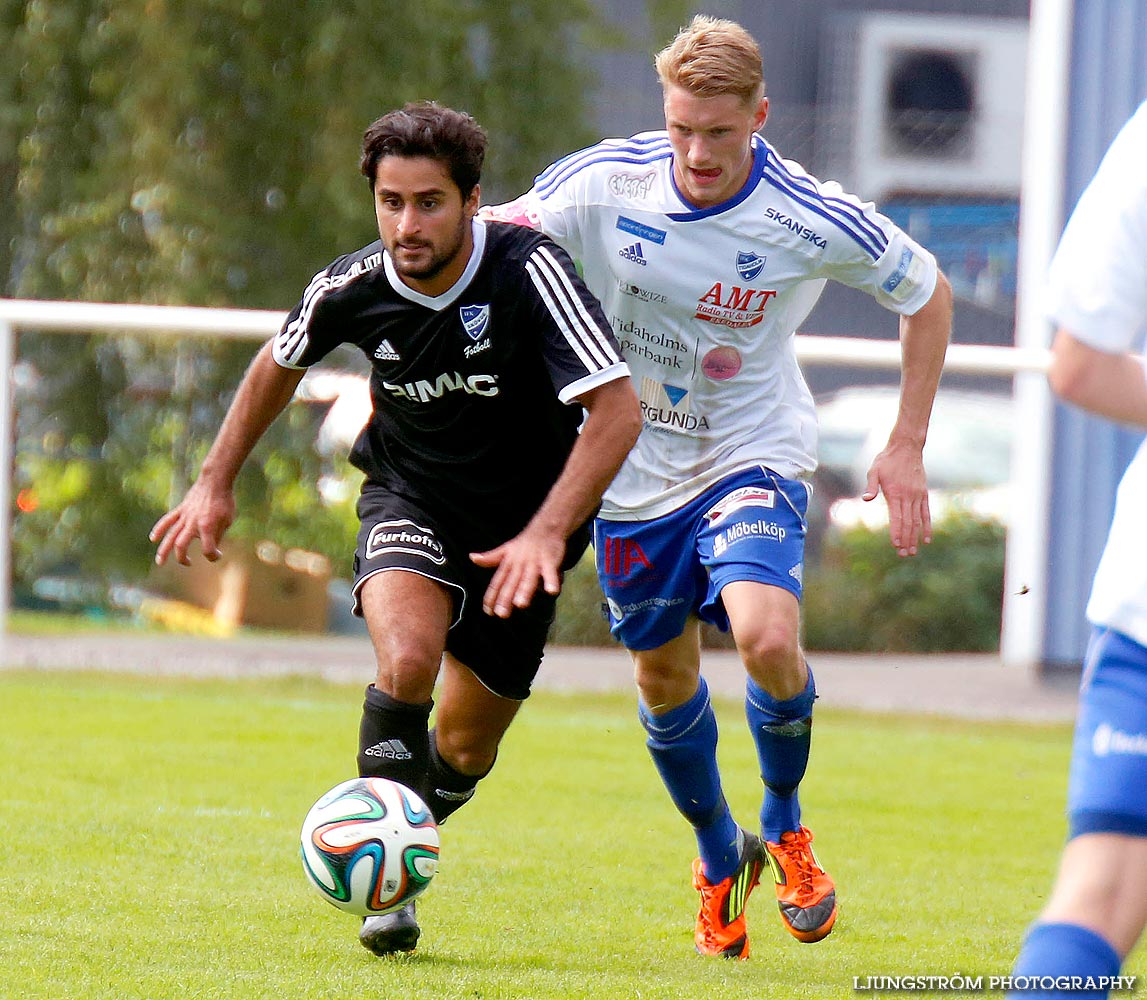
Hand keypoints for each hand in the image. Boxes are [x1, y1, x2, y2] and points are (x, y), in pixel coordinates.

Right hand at [149, 480, 235, 565]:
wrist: (215, 481)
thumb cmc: (225, 501)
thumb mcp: (227, 520)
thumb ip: (218, 535)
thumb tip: (211, 548)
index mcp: (208, 526)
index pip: (207, 549)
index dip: (213, 556)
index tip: (217, 555)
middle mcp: (193, 522)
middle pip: (181, 545)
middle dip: (182, 558)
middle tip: (188, 563)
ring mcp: (185, 516)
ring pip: (170, 535)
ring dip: (164, 550)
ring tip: (159, 562)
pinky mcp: (180, 509)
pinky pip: (167, 520)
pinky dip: (159, 529)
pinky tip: (153, 538)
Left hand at [469, 527, 565, 617]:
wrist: (546, 527)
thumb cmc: (524, 543)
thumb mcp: (505, 549)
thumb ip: (490, 558)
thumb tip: (472, 558)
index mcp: (508, 563)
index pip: (497, 581)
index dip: (492, 596)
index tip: (488, 611)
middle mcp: (519, 563)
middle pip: (511, 582)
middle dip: (506, 598)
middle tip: (502, 614)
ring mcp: (534, 562)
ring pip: (528, 578)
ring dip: (524, 590)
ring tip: (521, 604)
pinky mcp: (550, 560)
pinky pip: (550, 572)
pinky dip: (552, 581)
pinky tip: (551, 591)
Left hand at [862, 439, 931, 556]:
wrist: (906, 448)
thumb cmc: (886, 460)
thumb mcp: (874, 470)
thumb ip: (871, 486)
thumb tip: (866, 499)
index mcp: (895, 493)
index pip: (897, 517)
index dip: (896, 532)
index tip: (896, 545)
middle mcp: (908, 496)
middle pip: (908, 523)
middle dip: (905, 540)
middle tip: (903, 554)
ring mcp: (917, 495)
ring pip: (917, 520)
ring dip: (915, 537)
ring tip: (913, 552)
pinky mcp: (923, 494)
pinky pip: (926, 513)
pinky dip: (926, 526)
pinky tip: (926, 539)